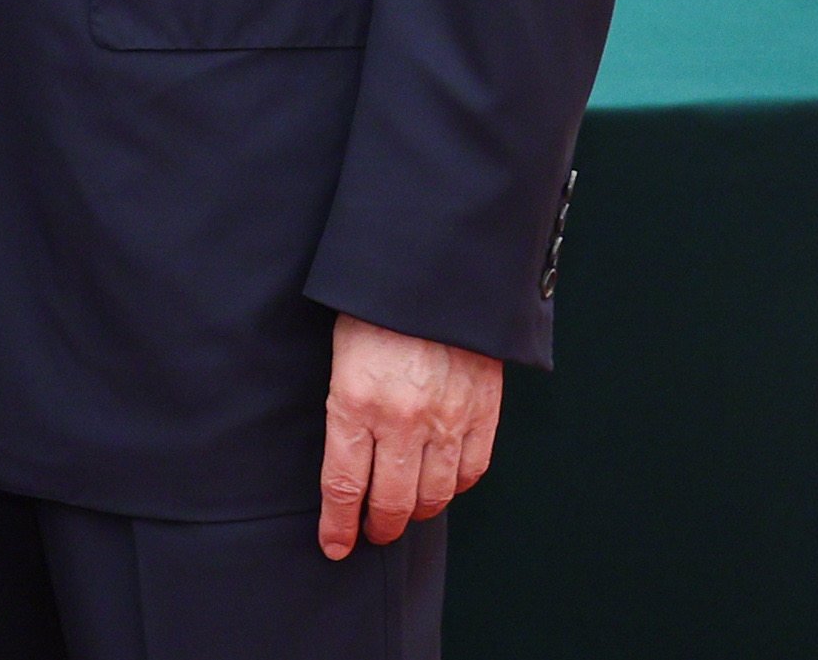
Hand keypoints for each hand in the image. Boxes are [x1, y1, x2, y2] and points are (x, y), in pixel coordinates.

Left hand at [317, 316, 501, 557]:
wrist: (436, 271)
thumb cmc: (377, 305)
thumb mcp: (340, 350)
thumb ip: (345, 404)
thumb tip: (347, 455)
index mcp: (354, 401)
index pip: (343, 486)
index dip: (338, 525)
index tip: (335, 546)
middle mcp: (401, 421)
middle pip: (390, 502)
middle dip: (378, 527)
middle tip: (372, 533)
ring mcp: (446, 420)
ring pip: (434, 495)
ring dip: (416, 511)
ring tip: (405, 512)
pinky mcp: (482, 413)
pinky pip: (471, 471)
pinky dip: (456, 487)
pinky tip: (443, 485)